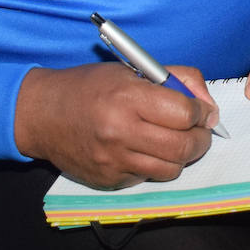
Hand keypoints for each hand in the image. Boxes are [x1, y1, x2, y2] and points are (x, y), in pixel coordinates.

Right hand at [14, 63, 218, 189]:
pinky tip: (144, 150)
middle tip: (200, 131)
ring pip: (171, 170)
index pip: (184, 113)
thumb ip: (175, 79)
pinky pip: (146, 179)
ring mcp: (114, 161)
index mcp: (128, 97)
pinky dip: (154, 166)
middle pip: (183, 147)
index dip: (201, 112)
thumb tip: (207, 105)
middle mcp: (121, 131)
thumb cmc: (89, 86)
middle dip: (201, 139)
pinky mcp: (108, 181)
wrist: (42, 114)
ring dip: (182, 157)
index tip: (203, 111)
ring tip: (175, 141)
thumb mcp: (132, 68)